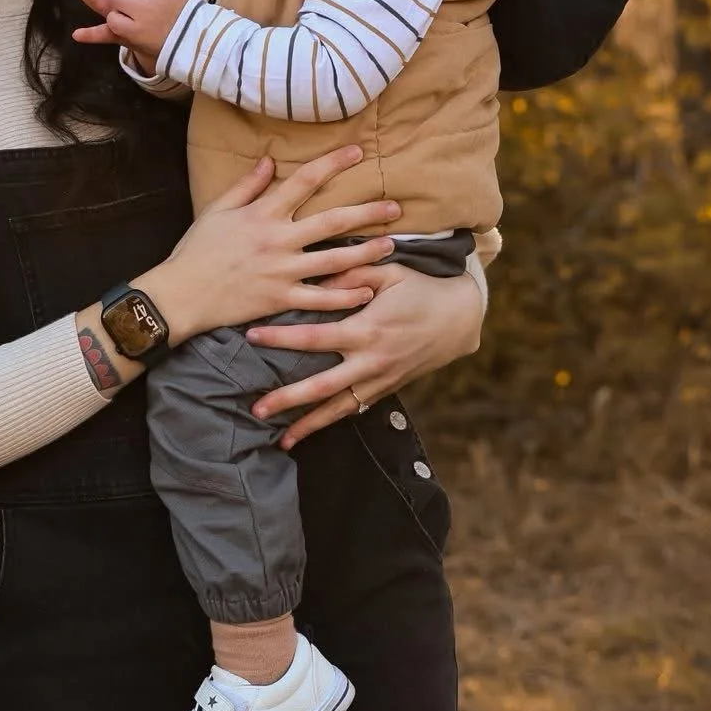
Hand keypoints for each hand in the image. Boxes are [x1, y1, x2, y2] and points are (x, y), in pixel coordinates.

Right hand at [138, 147, 399, 345]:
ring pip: (335, 259)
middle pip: (332, 220)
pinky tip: (367, 291)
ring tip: (390, 246)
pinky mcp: (281, 299)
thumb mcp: (217, 209)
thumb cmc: (197, 250)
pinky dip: (345, 295)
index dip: (333, 164)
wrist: (182, 293)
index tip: (358, 153)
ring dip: (366, 252)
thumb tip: (268, 160)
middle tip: (395, 206)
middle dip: (367, 212)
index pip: (304, 180)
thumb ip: (246, 185)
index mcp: (263, 213)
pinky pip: (321, 298)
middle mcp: (278, 239)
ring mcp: (282, 271)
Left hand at [246, 260, 485, 448]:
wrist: (459, 318)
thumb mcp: (388, 271)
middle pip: (321, 387)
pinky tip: (310, 433)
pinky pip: (355, 409)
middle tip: (256, 408)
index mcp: (367, 329)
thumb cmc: (419, 288)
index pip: (314, 337)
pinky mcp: (388, 389)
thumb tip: (313, 281)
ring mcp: (381, 380)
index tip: (251, 336)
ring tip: (280, 439)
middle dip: (288, 399)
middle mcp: (372, 361)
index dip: (281, 338)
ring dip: (309, 425)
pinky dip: (332, 422)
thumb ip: (350, 272)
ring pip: (339, 409)